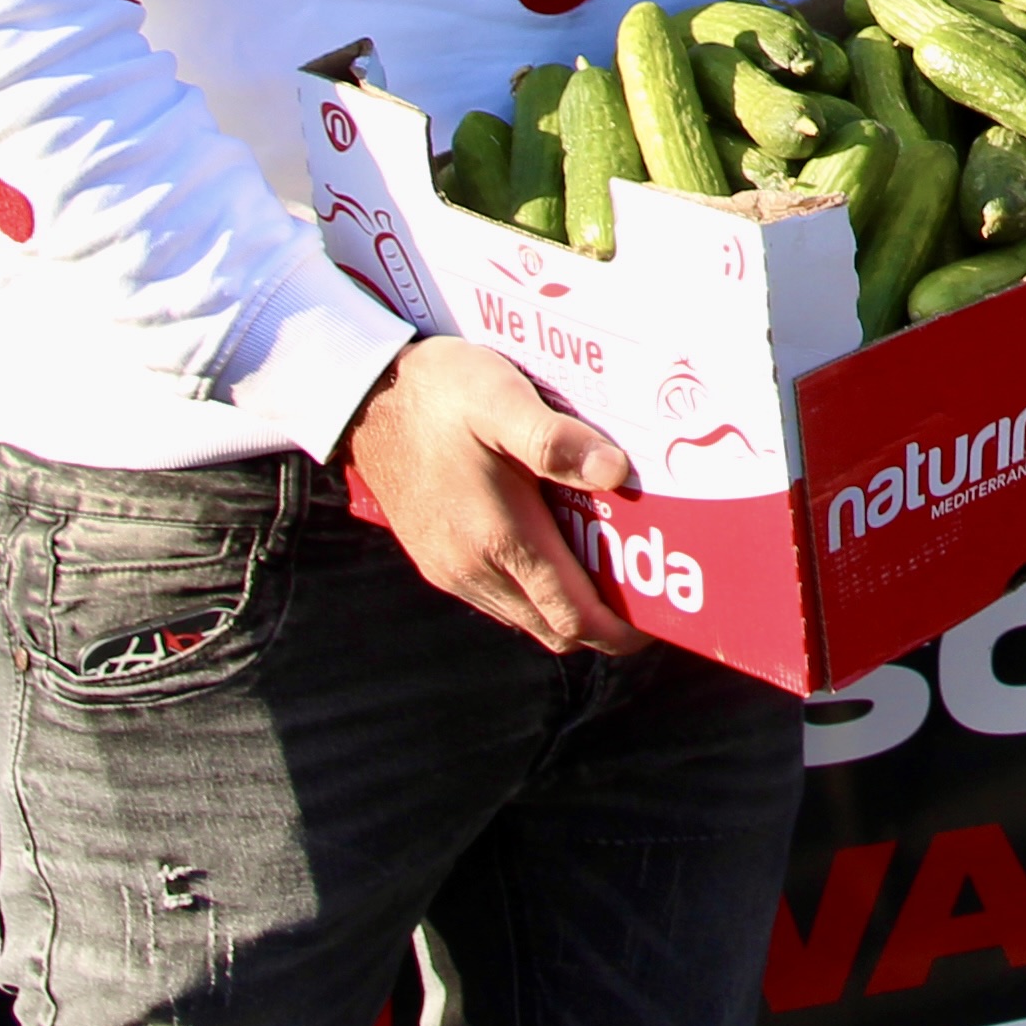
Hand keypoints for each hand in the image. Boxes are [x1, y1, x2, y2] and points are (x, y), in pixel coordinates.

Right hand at [339, 339, 645, 654]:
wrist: (365, 397)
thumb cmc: (439, 394)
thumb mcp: (502, 400)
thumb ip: (556, 441)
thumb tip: (616, 473)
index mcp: (497, 539)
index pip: (571, 618)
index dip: (620, 630)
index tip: (660, 619)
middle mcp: (472, 570)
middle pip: (554, 628)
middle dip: (604, 623)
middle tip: (648, 588)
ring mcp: (450, 570)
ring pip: (526, 617)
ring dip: (569, 607)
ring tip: (612, 566)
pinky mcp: (437, 560)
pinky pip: (500, 597)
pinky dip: (536, 590)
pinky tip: (558, 547)